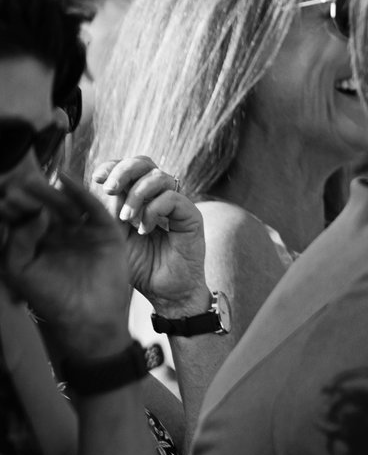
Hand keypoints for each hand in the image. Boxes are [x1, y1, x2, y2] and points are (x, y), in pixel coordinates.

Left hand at [0, 165, 138, 350]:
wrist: (88, 317)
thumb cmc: (50, 297)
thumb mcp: (20, 268)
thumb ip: (18, 240)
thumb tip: (35, 213)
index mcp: (37, 241)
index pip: (23, 216)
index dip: (12, 206)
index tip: (3, 195)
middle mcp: (59, 232)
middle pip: (43, 206)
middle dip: (28, 196)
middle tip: (15, 184)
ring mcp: (82, 230)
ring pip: (64, 204)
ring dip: (48, 192)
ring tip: (32, 182)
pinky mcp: (104, 230)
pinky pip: (92, 207)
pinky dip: (79, 191)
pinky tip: (64, 179)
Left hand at [89, 156, 208, 315]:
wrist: (164, 292)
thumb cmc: (138, 266)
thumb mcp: (112, 235)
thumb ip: (104, 211)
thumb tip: (87, 187)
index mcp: (140, 196)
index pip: (128, 167)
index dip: (113, 166)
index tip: (96, 178)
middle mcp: (160, 195)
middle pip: (144, 162)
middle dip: (123, 171)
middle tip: (109, 189)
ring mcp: (177, 204)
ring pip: (159, 177)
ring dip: (137, 195)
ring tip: (126, 219)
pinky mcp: (192, 216)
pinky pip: (172, 198)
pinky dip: (154, 210)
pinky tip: (145, 229)